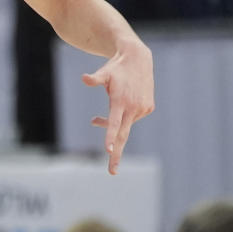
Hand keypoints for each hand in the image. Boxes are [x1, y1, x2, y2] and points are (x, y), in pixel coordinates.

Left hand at [82, 41, 154, 174]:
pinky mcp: (148, 108)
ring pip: (124, 125)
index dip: (111, 136)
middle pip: (122, 135)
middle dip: (116, 154)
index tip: (109, 150)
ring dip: (111, 127)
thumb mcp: (105, 72)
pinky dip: (123, 118)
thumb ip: (95, 78)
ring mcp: (142, 109)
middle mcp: (133, 108)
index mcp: (121, 102)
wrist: (138, 59)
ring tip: (94, 121)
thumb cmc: (116, 68)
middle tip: (112, 172)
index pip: (114, 123)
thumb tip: (85, 79)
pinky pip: (132, 118)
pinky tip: (121, 103)